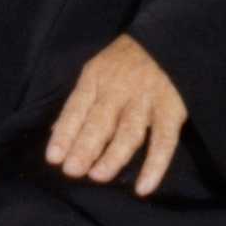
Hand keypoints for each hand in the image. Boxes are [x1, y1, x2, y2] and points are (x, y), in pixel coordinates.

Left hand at [43, 34, 191, 195]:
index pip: (75, 109)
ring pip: (128, 132)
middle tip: (71, 171)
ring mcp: (146, 100)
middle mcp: (118, 89)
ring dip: (112, 156)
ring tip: (97, 176)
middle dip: (84, 147)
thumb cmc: (126, 60)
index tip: (53, 158)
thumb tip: (55, 134)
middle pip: (99, 122)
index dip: (64, 133)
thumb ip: (80, 102)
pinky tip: (143, 187)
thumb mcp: (97, 70)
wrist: (169, 38)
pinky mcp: (172, 110)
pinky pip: (164, 141)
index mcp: (95, 78)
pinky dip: (155, 165)